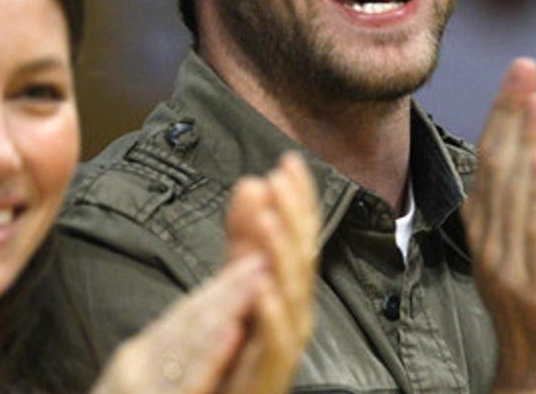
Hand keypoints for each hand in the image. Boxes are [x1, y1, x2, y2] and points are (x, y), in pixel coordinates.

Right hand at [90, 254, 267, 393]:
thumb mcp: (140, 382)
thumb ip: (169, 357)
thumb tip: (202, 330)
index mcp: (139, 358)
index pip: (185, 314)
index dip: (220, 285)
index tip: (251, 258)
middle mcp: (135, 365)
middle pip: (190, 319)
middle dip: (229, 286)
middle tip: (263, 254)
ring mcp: (138, 385)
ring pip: (190, 342)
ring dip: (226, 307)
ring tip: (255, 279)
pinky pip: (188, 382)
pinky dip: (210, 355)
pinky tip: (232, 333)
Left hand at [219, 152, 320, 393]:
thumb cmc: (234, 346)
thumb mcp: (234, 280)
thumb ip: (243, 236)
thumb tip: (253, 182)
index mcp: (287, 287)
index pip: (300, 236)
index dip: (298, 199)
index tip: (289, 162)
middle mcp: (293, 312)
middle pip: (301, 259)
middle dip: (294, 217)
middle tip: (280, 180)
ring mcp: (284, 344)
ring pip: (293, 296)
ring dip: (283, 256)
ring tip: (270, 220)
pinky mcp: (270, 375)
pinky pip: (277, 343)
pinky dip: (273, 314)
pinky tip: (262, 287)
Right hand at [464, 58, 535, 393]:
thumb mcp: (521, 263)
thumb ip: (517, 218)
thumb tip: (523, 169)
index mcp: (485, 234)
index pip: (489, 163)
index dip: (501, 118)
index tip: (517, 78)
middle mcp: (489, 244)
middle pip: (496, 164)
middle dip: (510, 111)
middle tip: (524, 65)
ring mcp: (510, 266)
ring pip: (513, 189)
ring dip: (524, 137)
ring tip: (535, 93)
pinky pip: (535, 233)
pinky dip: (535, 193)